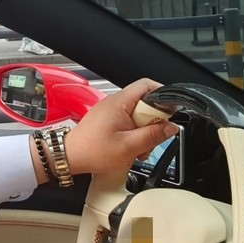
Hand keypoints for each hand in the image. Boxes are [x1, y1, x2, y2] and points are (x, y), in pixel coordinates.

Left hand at [64, 78, 179, 174]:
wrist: (71, 157)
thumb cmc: (92, 151)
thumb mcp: (129, 146)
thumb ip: (153, 135)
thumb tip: (171, 127)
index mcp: (119, 102)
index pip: (147, 85)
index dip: (163, 96)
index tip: (170, 112)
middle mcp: (114, 102)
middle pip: (145, 103)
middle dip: (153, 122)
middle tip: (150, 138)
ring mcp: (110, 111)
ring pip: (138, 115)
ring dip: (143, 132)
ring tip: (137, 147)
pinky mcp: (108, 120)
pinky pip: (129, 122)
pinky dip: (133, 134)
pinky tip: (129, 147)